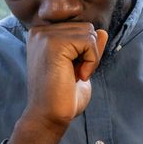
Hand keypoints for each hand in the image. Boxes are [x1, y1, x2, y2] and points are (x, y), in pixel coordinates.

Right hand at [5, 23, 107, 143]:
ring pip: (89, 32)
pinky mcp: (53, 43)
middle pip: (85, 27)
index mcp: (42, 36)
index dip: (85, 51)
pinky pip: (89, 41)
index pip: (79, 28)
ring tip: (76, 75)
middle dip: (90, 52)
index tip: (72, 71)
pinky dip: (92, 61)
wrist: (49, 116)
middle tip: (76, 74)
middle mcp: (40, 31)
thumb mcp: (80, 67)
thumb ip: (89, 48)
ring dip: (91, 57)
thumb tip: (103, 31)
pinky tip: (78, 76)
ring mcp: (45, 35)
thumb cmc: (63, 96)